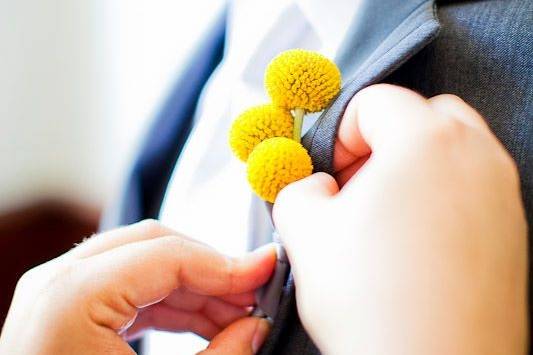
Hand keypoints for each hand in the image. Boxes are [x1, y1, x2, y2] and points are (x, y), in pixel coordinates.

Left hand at [0, 220, 275, 354]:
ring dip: (194, 286)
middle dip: (211, 269)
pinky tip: (203, 321)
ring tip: (235, 314)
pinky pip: (127, 287)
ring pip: (143, 263)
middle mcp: (58, 281)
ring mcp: (56, 291)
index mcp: (72, 296)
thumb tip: (256, 326)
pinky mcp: (64, 308)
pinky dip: (169, 300)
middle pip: (155, 246)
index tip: (265, 269)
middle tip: (253, 294)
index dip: (227, 264)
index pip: (169, 255)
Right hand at [274, 85, 527, 354]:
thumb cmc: (378, 306)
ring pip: (450, 150)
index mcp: (425, 141)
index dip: (340, 134)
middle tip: (357, 186)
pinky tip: (412, 243)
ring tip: (382, 218)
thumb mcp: (304, 231)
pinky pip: (470, 190)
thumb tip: (312, 188)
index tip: (332, 171)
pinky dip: (438, 198)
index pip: (374, 101)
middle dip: (382, 142)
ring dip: (411, 169)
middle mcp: (476, 157)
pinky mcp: (511, 231)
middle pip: (422, 115)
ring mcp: (501, 194)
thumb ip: (297, 189)